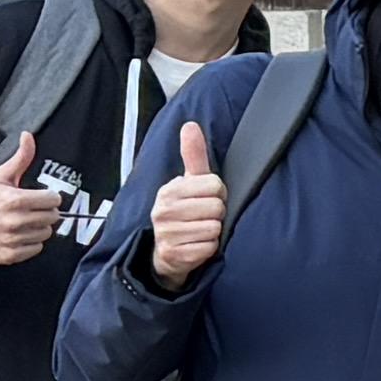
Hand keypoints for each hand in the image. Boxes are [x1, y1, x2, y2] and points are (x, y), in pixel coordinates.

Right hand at [0, 130, 67, 266]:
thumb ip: (20, 158)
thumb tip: (28, 136)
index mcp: (15, 200)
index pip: (53, 200)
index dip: (48, 197)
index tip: (39, 197)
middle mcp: (15, 221)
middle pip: (53, 217)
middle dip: (45, 212)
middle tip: (31, 210)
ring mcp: (13, 240)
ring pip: (46, 233)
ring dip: (39, 228)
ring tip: (24, 222)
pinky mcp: (11, 255)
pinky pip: (36, 249)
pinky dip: (31, 243)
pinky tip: (19, 235)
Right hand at [142, 120, 225, 284]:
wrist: (166, 252)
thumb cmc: (184, 212)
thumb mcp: (188, 182)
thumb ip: (193, 154)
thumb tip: (190, 125)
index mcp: (169, 190)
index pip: (215, 184)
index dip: (218, 193)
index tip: (206, 199)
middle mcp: (163, 211)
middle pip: (217, 207)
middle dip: (216, 213)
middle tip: (204, 217)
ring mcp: (166, 234)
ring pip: (214, 228)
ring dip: (213, 232)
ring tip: (199, 231)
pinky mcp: (174, 255)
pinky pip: (209, 248)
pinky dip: (208, 249)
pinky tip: (196, 246)